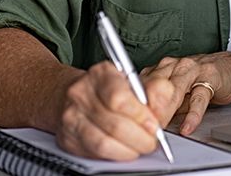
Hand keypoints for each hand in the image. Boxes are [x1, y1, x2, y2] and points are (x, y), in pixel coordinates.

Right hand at [53, 60, 177, 160]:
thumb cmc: (108, 89)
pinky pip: (95, 153)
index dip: (141, 116)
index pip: (119, 98)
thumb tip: (162, 107)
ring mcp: (71, 117)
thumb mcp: (134, 81)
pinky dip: (115, 155)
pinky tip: (124, 149)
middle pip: (114, 124)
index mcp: (100, 74)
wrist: (74, 95)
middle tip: (151, 141)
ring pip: (104, 143)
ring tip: (139, 146)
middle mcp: (81, 93)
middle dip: (140, 138)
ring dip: (129, 150)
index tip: (154, 125)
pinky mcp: (68, 138)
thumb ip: (155, 90)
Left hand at [142, 52, 230, 134]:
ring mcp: (192, 70)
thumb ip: (159, 104)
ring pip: (174, 90)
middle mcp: (174, 65)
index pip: (141, 85)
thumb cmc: (199, 81)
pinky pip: (199, 98)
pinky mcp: (210, 78)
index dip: (134, 104)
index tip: (130, 121)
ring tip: (160, 128)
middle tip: (143, 128)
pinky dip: (192, 115)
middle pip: (154, 86)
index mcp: (161, 68)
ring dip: (165, 110)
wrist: (229, 69)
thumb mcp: (175, 93)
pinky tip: (187, 127)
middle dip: (147, 109)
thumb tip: (142, 123)